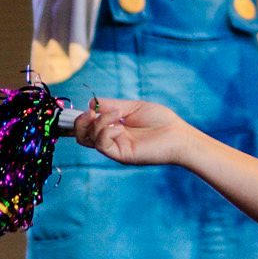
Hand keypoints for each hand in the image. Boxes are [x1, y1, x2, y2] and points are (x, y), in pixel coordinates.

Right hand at [73, 95, 192, 166]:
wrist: (177, 135)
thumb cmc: (160, 120)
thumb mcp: (133, 107)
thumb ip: (111, 106)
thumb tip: (91, 103)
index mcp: (113, 127)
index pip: (87, 126)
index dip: (82, 117)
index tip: (90, 107)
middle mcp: (111, 139)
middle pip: (81, 135)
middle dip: (80, 121)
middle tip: (92, 112)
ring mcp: (115, 148)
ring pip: (88, 139)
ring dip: (98, 122)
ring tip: (118, 115)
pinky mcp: (121, 155)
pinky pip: (102, 144)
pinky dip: (106, 131)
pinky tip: (120, 127)